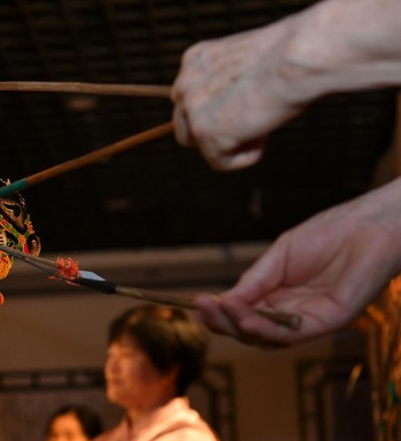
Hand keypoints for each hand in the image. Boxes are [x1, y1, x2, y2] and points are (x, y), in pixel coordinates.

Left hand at [171, 16, 311, 169]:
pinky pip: (221, 162)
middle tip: (255, 117)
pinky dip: (247, 156)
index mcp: (194, 61)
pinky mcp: (203, 133)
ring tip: (260, 123)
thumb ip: (230, 84)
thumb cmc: (288, 56)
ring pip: (199, 144)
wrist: (294, 57)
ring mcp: (190, 110)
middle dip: (217, 128)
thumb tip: (232, 109)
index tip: (250, 100)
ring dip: (229, 142)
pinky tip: (264, 131)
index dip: (221, 107)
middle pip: (185, 124)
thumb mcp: (247, 64)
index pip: (191, 99)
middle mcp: (185, 84)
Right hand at [195, 178, 400, 345]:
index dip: (220, 313)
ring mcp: (309, 320)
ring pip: (267, 338)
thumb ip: (254, 282)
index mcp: (277, 296)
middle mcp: (290, 313)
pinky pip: (292, 334)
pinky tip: (246, 316)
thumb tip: (223, 302)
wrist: (366, 227)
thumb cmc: (326, 235)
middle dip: (223, 322)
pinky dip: (265, 327)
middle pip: (250, 330)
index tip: (197, 304)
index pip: (243, 313)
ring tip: (221, 309)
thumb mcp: (278, 257)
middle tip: (202, 310)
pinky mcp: (328, 322)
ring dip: (240, 326)